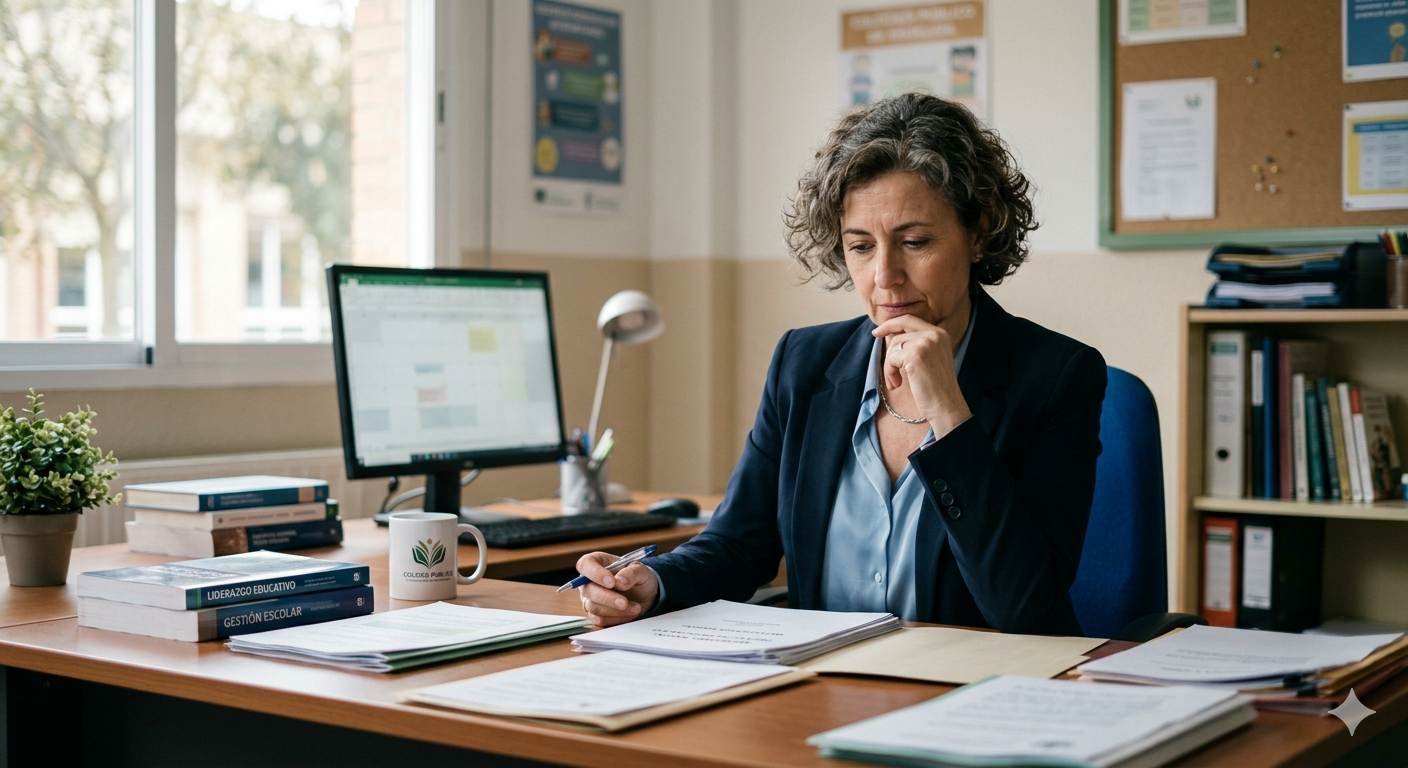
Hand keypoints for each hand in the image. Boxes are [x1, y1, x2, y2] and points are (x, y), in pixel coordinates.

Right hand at [574, 551, 659, 626]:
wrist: (645, 595)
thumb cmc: (639, 577)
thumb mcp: (641, 570)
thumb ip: (631, 573)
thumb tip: (620, 581)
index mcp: (596, 562)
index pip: (585, 564)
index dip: (595, 573)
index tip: (612, 582)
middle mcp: (588, 581)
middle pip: (588, 590)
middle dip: (607, 598)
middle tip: (624, 602)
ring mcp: (590, 599)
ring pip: (593, 607)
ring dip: (615, 610)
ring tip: (636, 607)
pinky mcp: (595, 614)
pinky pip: (600, 620)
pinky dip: (617, 618)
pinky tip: (630, 613)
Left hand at [872, 314, 970, 437]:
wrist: (946, 406)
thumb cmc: (936, 389)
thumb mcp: (930, 360)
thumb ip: (917, 345)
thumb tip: (892, 337)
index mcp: (940, 334)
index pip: (909, 320)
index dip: (891, 324)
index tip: (876, 332)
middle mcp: (934, 334)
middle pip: (898, 335)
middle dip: (889, 354)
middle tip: (889, 373)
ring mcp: (925, 343)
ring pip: (893, 348)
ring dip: (890, 367)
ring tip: (897, 383)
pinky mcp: (915, 354)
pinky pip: (891, 359)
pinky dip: (889, 373)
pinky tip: (897, 385)